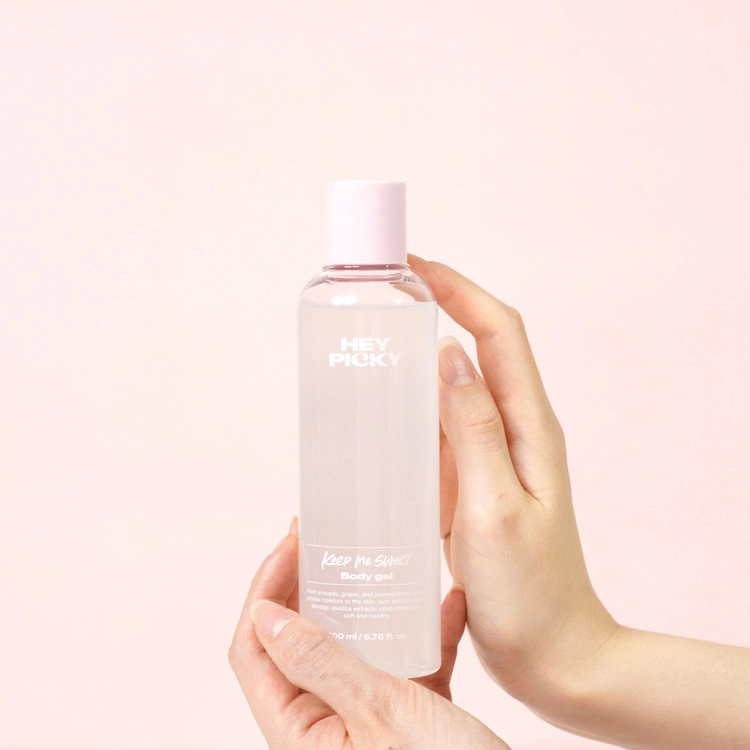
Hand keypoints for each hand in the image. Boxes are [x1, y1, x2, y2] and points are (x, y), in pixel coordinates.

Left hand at [229, 522, 510, 749]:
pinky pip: (406, 662)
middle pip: (298, 642)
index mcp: (300, 732)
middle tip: (325, 539)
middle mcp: (327, 725)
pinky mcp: (410, 718)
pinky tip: (448, 602)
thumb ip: (321, 664)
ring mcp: (369, 721)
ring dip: (365, 603)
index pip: (254, 650)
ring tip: (375, 559)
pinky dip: (423, 631)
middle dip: (309, 586)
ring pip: (351, 646)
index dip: (264, 591)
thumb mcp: (380, 714)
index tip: (292, 545)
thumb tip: (265, 616)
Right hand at [408, 255, 618, 720]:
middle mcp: (514, 432)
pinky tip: (381, 419)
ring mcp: (492, 458)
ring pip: (454, 389)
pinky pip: (441, 434)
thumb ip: (474, 430)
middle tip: (380, 298)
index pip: (497, 332)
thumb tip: (450, 354)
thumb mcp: (495, 509)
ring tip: (370, 346)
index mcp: (529, 428)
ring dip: (420, 360)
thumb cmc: (531, 594)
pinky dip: (413, 413)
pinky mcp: (473, 484)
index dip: (459, 290)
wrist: (552, 654)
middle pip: (476, 348)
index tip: (413, 267)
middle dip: (435, 310)